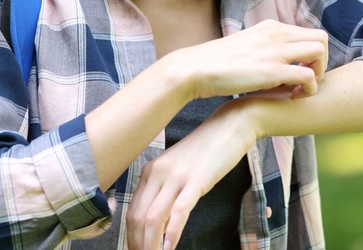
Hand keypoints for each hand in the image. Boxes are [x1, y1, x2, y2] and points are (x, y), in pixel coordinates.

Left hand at [125, 100, 255, 249]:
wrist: (231, 125)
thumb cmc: (207, 148)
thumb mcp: (179, 167)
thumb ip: (166, 188)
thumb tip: (159, 219)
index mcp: (151, 170)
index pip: (132, 212)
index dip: (131, 238)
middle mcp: (158, 172)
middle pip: (138, 218)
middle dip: (138, 245)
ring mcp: (177, 176)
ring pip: (153, 218)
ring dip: (151, 245)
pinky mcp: (197, 180)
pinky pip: (178, 212)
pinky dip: (171, 235)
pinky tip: (170, 249)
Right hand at [175, 19, 327, 99]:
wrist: (195, 69)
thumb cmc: (218, 63)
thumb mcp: (247, 46)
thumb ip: (265, 48)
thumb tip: (276, 59)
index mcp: (271, 27)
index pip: (309, 33)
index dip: (311, 54)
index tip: (300, 71)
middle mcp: (276, 33)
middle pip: (321, 38)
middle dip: (321, 62)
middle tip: (306, 80)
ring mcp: (275, 50)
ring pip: (320, 52)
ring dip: (318, 73)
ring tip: (300, 89)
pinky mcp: (273, 71)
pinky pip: (308, 75)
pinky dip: (309, 88)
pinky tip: (295, 97)